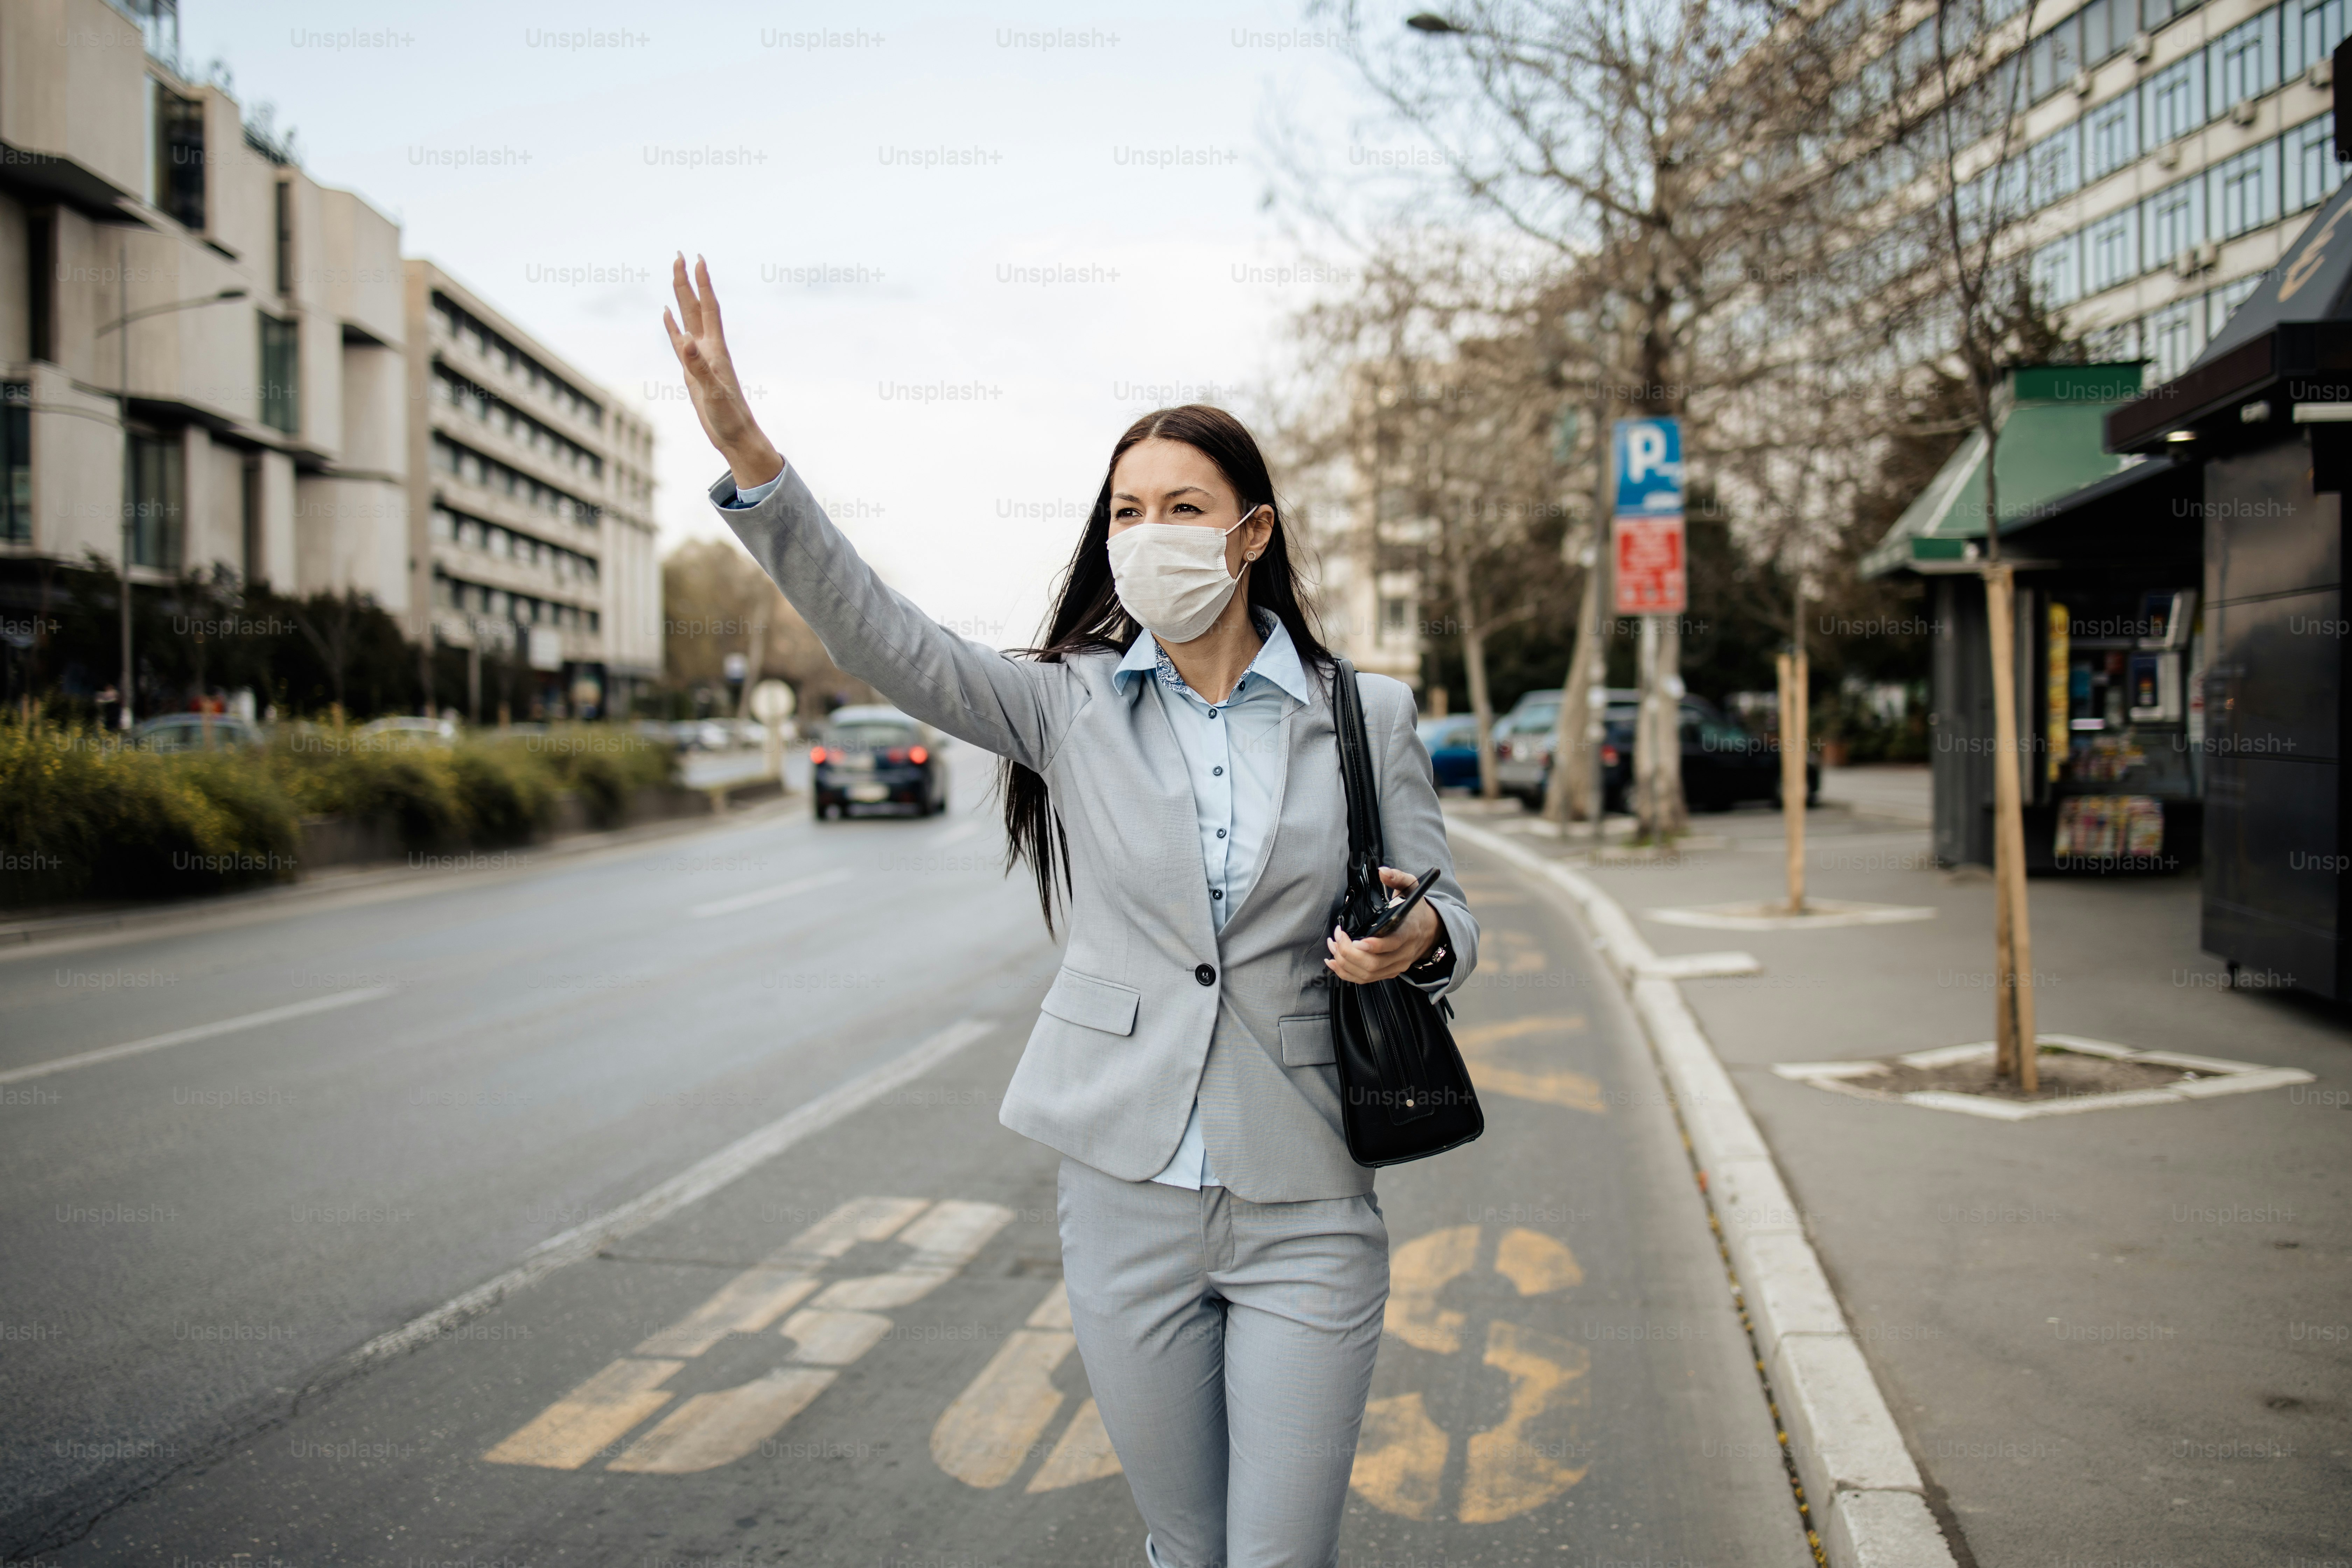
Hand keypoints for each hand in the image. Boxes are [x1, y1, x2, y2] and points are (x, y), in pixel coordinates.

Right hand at [661, 254, 781, 489]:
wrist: (735, 436)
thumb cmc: (729, 417)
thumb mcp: (713, 391)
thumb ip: (698, 365)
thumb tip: (686, 339)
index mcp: (715, 349)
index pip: (708, 308)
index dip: (703, 283)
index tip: (697, 259)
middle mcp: (708, 348)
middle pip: (696, 307)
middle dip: (687, 281)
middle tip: (679, 255)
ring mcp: (700, 358)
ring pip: (688, 320)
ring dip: (681, 298)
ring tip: (675, 275)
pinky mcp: (692, 370)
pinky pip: (679, 341)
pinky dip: (672, 325)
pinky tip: (667, 314)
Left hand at [1324, 866, 1440, 985]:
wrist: (1429, 931)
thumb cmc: (1415, 909)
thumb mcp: (1411, 888)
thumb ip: (1397, 877)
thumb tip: (1382, 871)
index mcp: (1409, 932)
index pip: (1393, 944)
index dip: (1374, 945)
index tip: (1356, 940)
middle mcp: (1403, 953)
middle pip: (1374, 963)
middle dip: (1349, 953)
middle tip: (1337, 937)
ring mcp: (1396, 966)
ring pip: (1367, 974)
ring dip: (1345, 962)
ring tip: (1333, 945)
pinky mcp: (1388, 973)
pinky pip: (1365, 979)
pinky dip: (1346, 973)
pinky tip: (1334, 961)